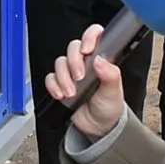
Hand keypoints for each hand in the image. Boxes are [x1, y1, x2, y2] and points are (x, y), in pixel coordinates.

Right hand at [46, 25, 125, 140]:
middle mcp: (85, 62)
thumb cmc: (109, 106)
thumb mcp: (114, 91)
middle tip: (80, 77)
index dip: (89, 37)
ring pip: (60, 62)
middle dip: (73, 62)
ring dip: (63, 77)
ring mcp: (71, 72)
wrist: (98, 127)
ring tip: (72, 92)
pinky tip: (61, 95)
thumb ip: (111, 75)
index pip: (94, 36)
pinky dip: (53, 86)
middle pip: (73, 48)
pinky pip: (50, 78)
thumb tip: (100, 60)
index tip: (87, 50)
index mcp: (100, 59)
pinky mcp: (60, 84)